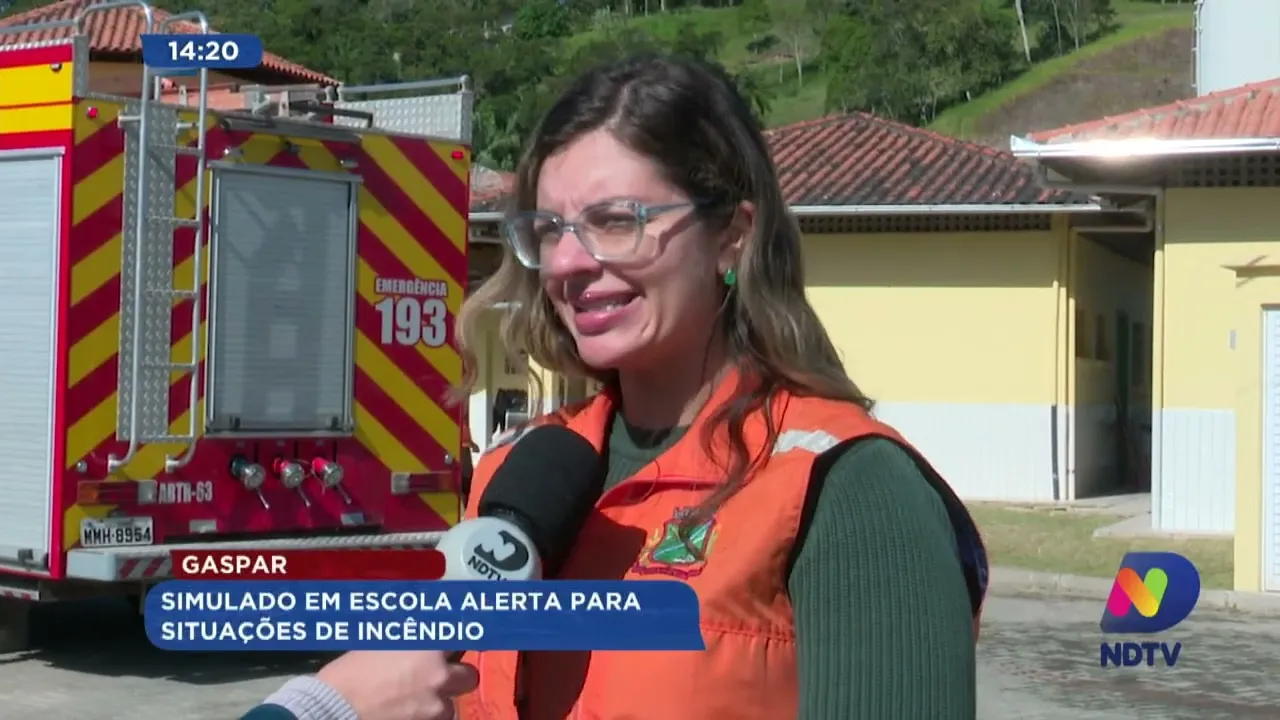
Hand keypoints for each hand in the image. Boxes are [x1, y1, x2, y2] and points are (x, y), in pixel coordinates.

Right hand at [315, 650, 478, 719]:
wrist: (332, 709)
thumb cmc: (351, 672)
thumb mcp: (383, 643)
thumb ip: (413, 639)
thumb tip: (429, 631)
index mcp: (430, 650)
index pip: (463, 640)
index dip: (459, 644)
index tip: (456, 646)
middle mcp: (439, 678)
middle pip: (468, 677)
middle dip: (454, 678)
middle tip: (434, 678)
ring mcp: (435, 709)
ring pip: (452, 705)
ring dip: (438, 702)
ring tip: (412, 701)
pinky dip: (426, 718)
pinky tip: (406, 713)